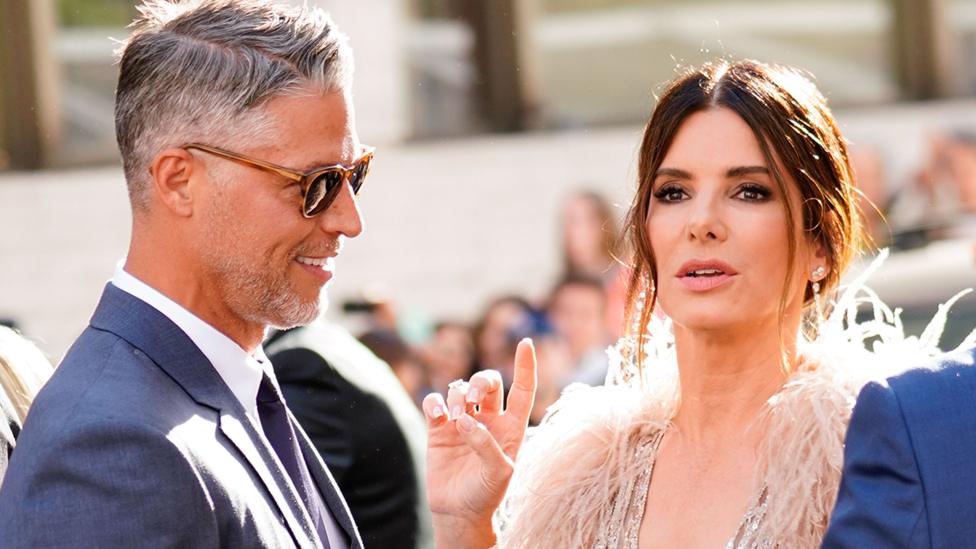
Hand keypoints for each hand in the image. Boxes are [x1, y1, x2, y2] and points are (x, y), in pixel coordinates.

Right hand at [423, 339, 536, 548]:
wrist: (458, 512)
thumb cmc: (486, 494)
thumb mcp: (499, 474)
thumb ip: (487, 446)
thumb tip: (467, 421)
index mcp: (511, 427)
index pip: (522, 389)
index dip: (525, 366)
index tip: (525, 343)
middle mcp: (488, 420)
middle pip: (488, 383)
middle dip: (480, 380)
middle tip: (472, 396)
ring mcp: (462, 422)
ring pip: (460, 389)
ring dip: (457, 396)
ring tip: (454, 417)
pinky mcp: (439, 429)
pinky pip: (435, 402)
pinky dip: (434, 402)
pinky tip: (437, 414)